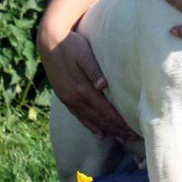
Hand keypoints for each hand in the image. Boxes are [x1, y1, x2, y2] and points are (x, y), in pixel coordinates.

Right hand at [37, 27, 139, 142]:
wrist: (49, 42)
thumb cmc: (71, 45)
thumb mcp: (84, 54)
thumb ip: (94, 70)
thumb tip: (104, 85)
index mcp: (82, 89)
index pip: (105, 110)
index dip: (119, 122)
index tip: (132, 130)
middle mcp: (75, 98)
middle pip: (100, 118)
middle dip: (117, 129)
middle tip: (132, 139)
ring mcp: (69, 99)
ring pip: (91, 120)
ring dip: (106, 130)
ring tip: (120, 139)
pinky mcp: (65, 97)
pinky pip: (80, 116)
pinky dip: (91, 126)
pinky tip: (99, 133)